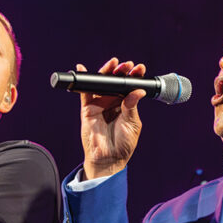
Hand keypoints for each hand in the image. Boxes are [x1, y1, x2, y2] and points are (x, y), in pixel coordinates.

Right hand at [79, 58, 147, 178]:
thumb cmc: (123, 144)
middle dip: (121, 71)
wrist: (108, 158)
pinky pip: (85, 92)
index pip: (130, 86)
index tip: (139, 68)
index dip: (134, 76)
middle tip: (127, 65)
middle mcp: (113, 102)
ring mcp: (100, 104)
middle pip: (116, 81)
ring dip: (106, 71)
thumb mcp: (132, 123)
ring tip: (113, 64)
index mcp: (127, 105)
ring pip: (102, 83)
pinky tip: (82, 68)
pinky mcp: (88, 108)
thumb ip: (132, 106)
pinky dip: (84, 80)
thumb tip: (137, 90)